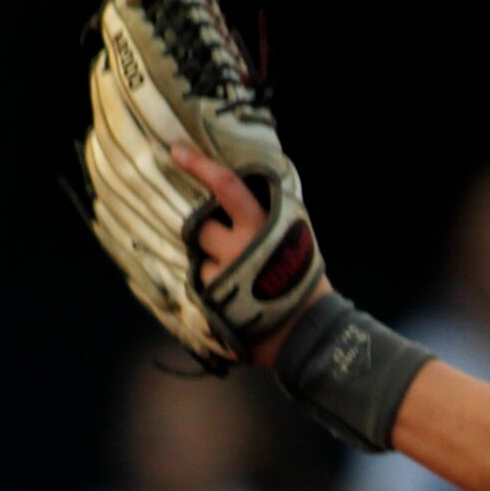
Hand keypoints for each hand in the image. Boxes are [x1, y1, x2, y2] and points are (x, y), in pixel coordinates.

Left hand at [170, 145, 332, 364]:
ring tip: (240, 291)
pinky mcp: (213, 303)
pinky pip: (202, 292)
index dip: (202, 168)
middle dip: (208, 239)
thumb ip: (270, 225)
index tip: (177, 153)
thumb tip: (241, 202)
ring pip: (200, 264)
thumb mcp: (296, 245)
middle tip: (229, 255)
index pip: (228, 188)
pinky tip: (235, 307)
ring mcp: (223, 276)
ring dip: (214, 274)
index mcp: (263, 228)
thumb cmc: (307, 288)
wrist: (312, 337)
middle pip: (200, 228)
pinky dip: (214, 298)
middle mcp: (239, 247)